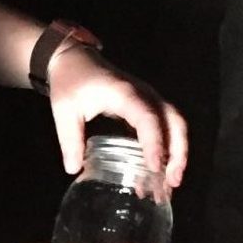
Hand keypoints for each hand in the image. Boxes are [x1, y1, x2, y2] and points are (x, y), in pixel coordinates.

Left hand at [47, 46, 188, 186]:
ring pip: (175, 124)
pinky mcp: (147, 106)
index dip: (154, 142)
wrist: (74, 59)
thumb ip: (70, 140)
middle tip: (172, 181)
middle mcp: (144, 95)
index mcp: (124, 93)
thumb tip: (74, 169)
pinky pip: (165, 126)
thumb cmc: (70, 82)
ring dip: (177, 153)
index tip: (154, 166)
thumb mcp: (64, 111)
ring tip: (170, 183)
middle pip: (174, 121)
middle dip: (178, 152)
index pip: (148, 118)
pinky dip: (168, 148)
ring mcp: (149, 99)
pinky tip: (158, 172)